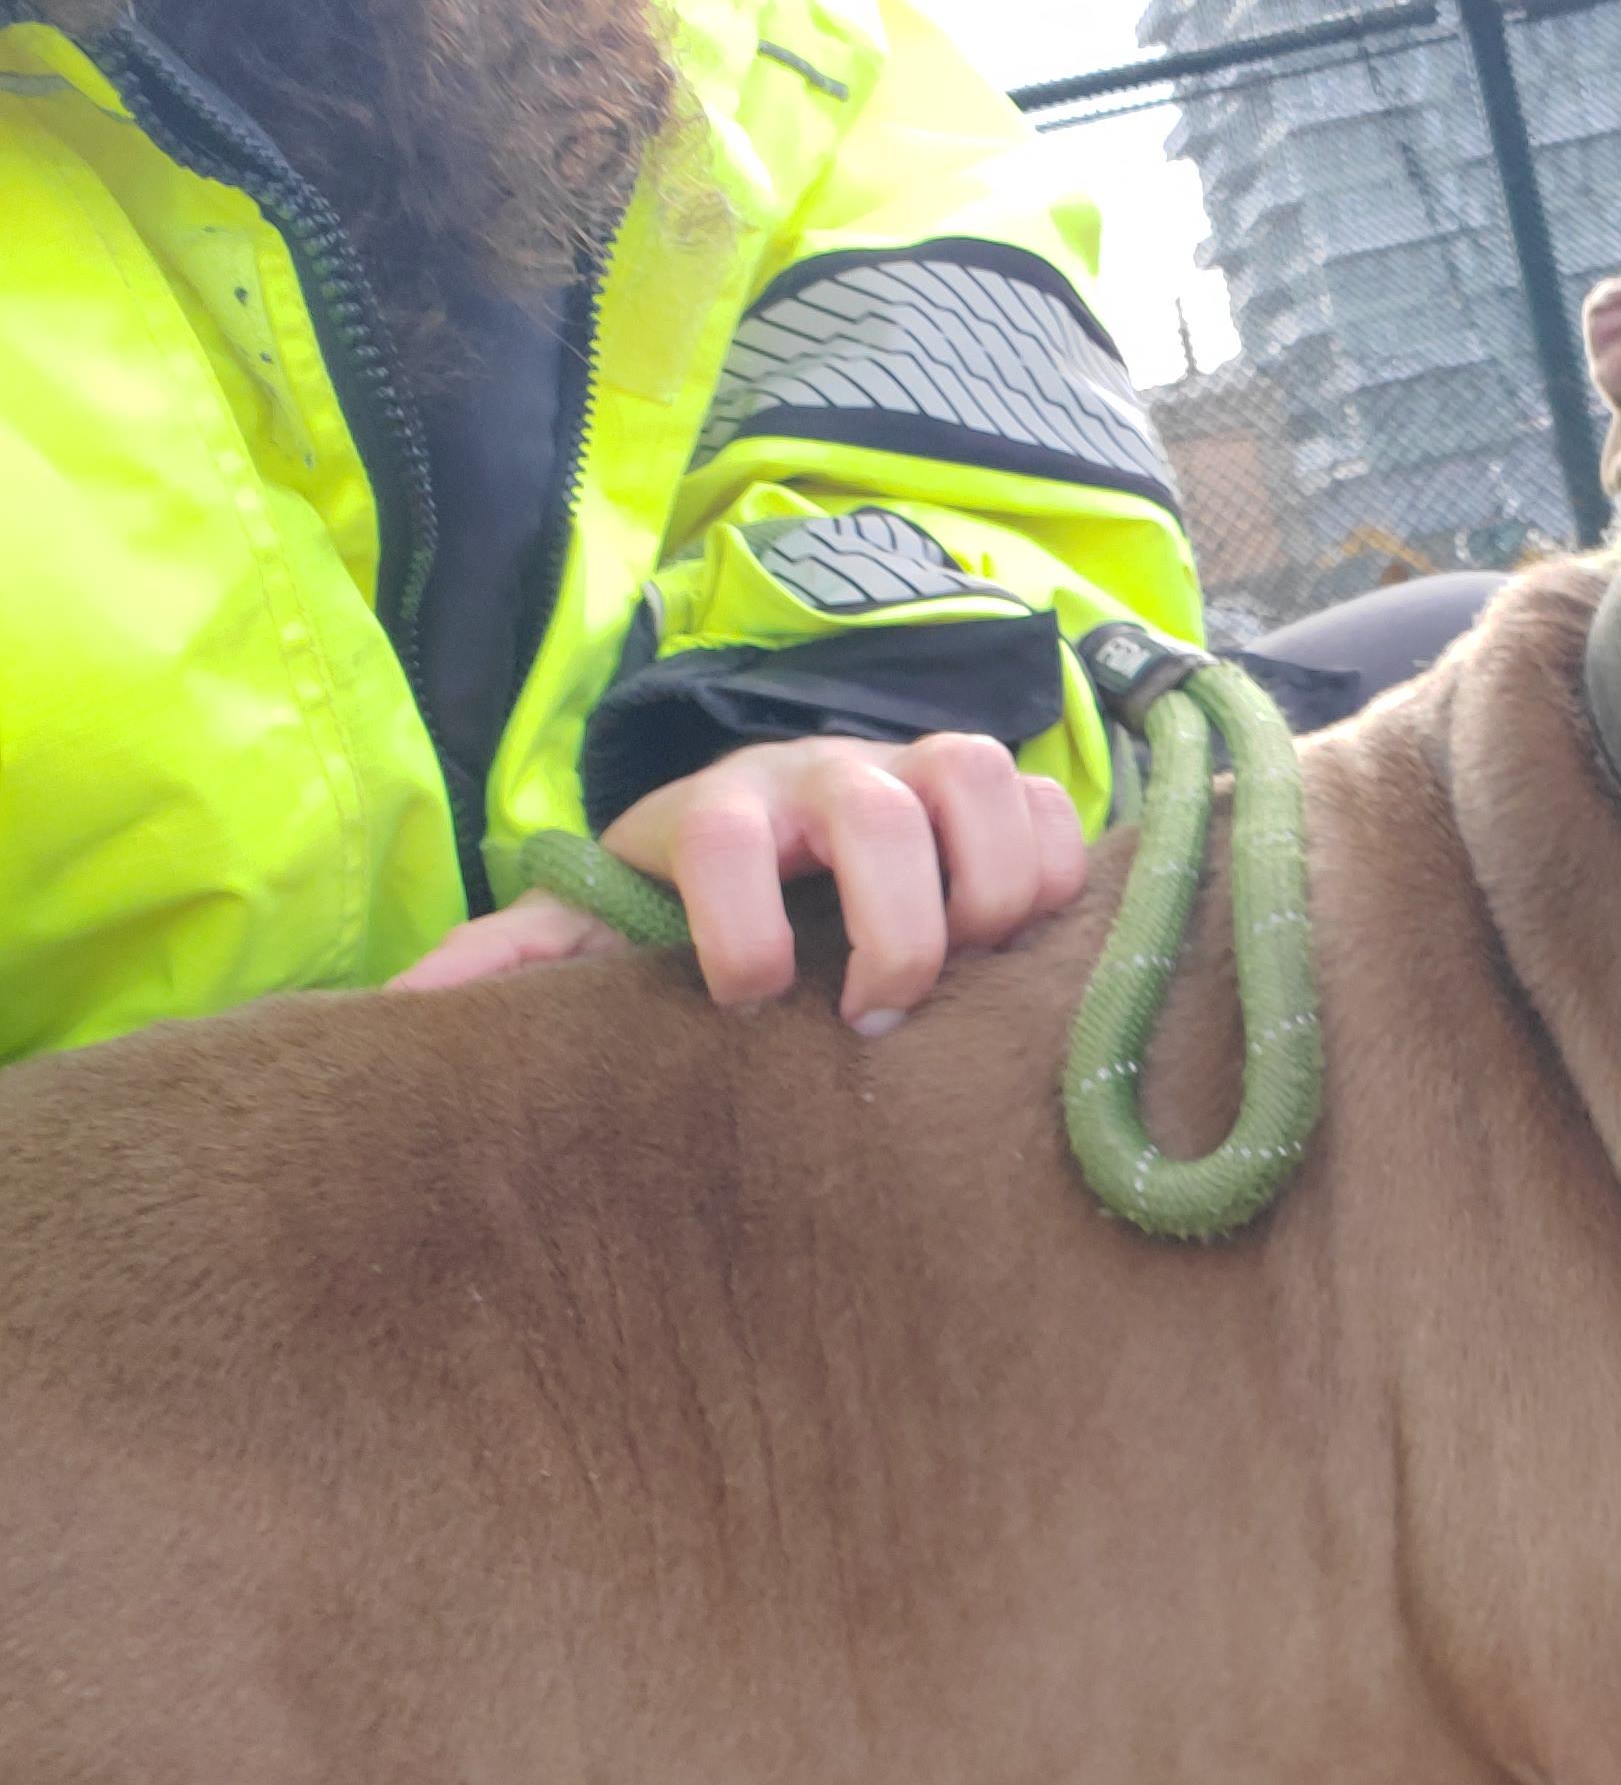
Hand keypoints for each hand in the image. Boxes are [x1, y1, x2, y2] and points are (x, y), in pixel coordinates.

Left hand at [389, 732, 1087, 1030]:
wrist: (775, 824)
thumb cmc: (686, 901)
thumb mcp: (599, 923)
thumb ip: (520, 958)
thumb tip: (399, 1012)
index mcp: (716, 807)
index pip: (724, 836)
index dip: (738, 924)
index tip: (744, 1001)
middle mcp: (822, 772)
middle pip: (876, 810)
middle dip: (892, 924)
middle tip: (875, 1016)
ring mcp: (916, 768)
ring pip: (980, 779)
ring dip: (990, 882)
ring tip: (972, 968)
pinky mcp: (992, 789)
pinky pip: (1054, 802)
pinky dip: (1056, 866)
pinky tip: (1028, 938)